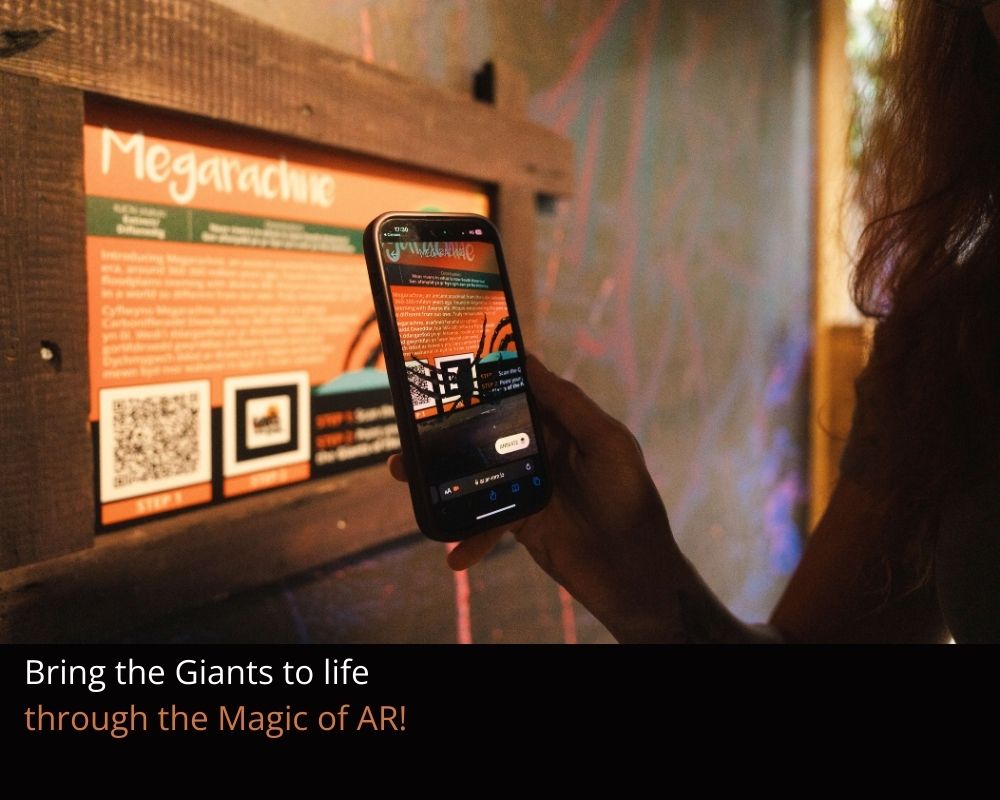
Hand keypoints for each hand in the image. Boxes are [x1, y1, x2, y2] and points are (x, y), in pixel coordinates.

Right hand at [388, 355, 684, 640]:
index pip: (519, 391)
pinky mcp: (517, 520)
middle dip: (447, 426)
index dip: (487, 377)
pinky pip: (482, 522)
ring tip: (404, 471)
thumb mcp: (606, 441)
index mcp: (561, 424)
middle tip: (411, 418)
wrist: (631, 570)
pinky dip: (467, 537)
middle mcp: (540, 450)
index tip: (451, 362)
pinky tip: (453, 553)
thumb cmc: (628, 497)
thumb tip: (528, 361)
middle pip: (486, 430)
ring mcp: (525, 485)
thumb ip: (568, 403)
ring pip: (473, 472)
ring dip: (438, 475)